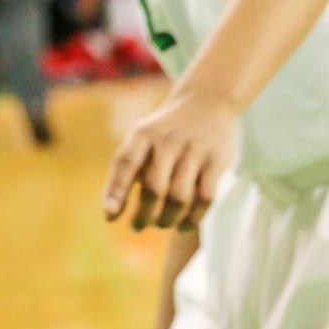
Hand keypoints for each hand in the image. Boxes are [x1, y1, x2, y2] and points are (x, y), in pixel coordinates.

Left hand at [102, 87, 237, 230]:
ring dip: (168, 219)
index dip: (117, 192)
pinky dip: (193, 217)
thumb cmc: (165, 131)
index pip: (127, 163)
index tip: (111, 217)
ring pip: (180, 197)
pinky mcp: (218, 159)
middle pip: (154, 188)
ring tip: (162, 224)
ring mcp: (196, 149)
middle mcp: (169, 140)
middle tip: (138, 226)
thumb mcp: (141, 139)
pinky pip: (205, 197)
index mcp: (144, 134)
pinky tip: (184, 225)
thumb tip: (110, 215)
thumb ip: (124, 172)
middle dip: (143, 215)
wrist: (207, 101)